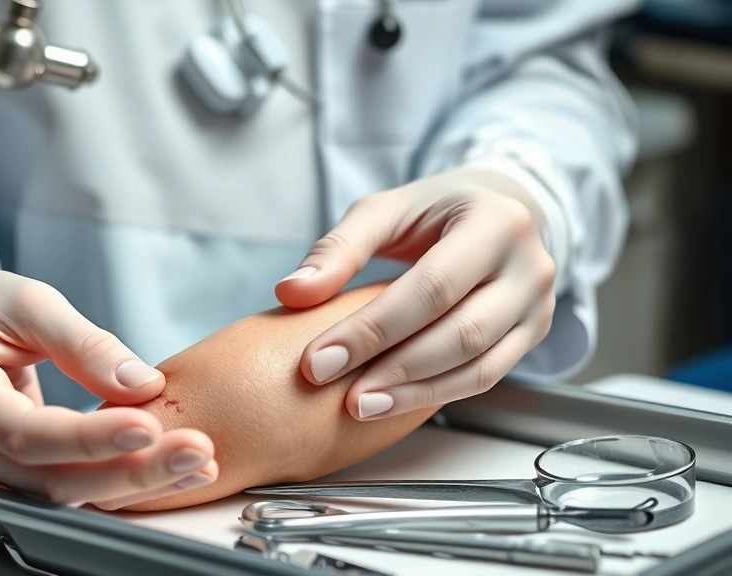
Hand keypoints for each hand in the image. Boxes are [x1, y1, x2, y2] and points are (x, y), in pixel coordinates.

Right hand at [0, 268, 216, 508]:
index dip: (89, 438)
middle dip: (130, 471)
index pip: (25, 432)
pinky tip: (167, 469)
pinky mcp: (4, 476)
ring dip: (135, 484)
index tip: (149, 426)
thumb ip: (82, 343)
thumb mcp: (28, 302)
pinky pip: (65, 489)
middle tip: (197, 451)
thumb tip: (142, 384)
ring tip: (197, 464)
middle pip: (50, 480)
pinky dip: (118, 481)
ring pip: (62, 496)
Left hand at [275, 166, 556, 420]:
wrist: (498, 212)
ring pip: (479, 365)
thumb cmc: (435, 212)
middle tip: (336, 389)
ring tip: (359, 406)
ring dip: (415, 392)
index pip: (431, 287)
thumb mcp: (385, 211)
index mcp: (496, 222)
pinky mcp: (533, 336)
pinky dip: (437, 394)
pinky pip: (487, 376)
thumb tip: (291, 293)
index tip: (318, 360)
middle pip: (460, 331)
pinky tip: (393, 402)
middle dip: (393, 367)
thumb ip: (338, 250)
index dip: (373, 329)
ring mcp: (539, 305)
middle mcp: (531, 266)